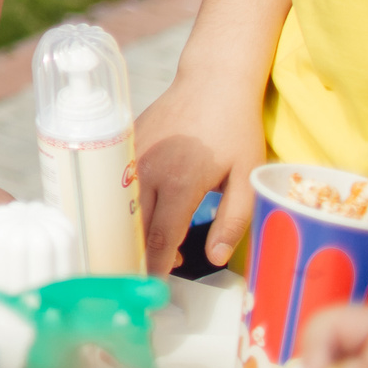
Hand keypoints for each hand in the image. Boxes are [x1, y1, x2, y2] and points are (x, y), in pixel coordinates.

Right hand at [133, 73, 267, 272]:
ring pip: (122, 208)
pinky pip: (120, 185)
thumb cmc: (235, 128)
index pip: (159, 238)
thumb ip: (232, 220)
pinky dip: (128, 207)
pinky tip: (147, 215)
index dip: (157, 266)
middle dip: (142, 255)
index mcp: (179, 184)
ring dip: (135, 231)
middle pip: (134, 227)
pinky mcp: (126, 146)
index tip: (156, 287)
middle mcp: (148, 172)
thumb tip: (213, 258)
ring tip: (159, 247)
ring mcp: (131, 157)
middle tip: (155, 274)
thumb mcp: (247, 176)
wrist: (212, 80)